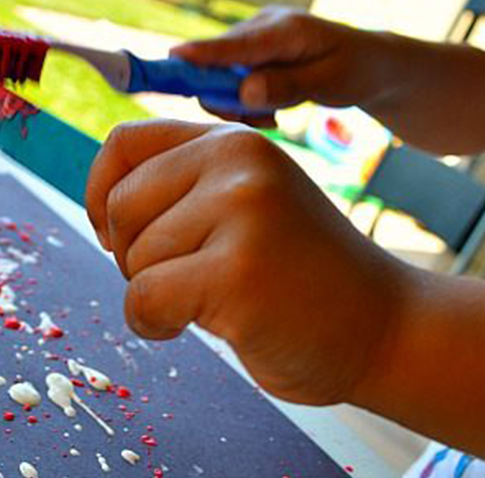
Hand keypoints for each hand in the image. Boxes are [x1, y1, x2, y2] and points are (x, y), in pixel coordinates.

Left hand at [86, 119, 413, 404]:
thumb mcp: (248, 204)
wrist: (385, 329)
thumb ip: (187, 188)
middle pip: (122, 206)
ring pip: (133, 258)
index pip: (124, 143)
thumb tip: (101, 204)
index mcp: (235, 142)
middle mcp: (239, 162)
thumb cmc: (301, 275)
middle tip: (179, 281)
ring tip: (210, 302)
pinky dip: (153, 324)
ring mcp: (242, 213)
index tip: (110, 235)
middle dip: (130, 256)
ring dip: (153, 295)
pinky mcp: (237, 272)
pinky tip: (191, 328)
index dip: (99, 193)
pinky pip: (145, 298)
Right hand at [172, 7, 389, 117]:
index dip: (202, 55)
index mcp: (285, 30)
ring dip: (240, 105)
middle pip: (219, 66)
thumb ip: (286, 87)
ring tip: (273, 116)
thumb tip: (244, 93)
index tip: (172, 58)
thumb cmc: (355, 71)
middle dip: (230, 100)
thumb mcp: (328, 84)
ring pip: (222, 78)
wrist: (370, 63)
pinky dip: (245, 101)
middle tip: (264, 120)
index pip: (235, 46)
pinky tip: (271, 109)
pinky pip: (232, 80)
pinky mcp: (253, 52)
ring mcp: (256, 38)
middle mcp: (263, 27)